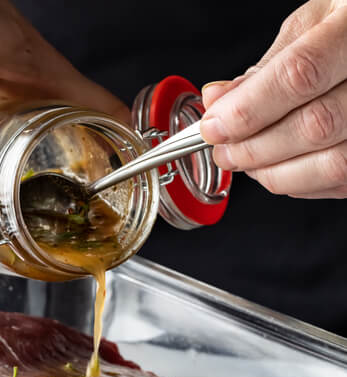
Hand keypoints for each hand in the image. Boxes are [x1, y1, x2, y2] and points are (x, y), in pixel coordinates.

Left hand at [200, 0, 346, 198]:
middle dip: (255, 147)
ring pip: (331, 164)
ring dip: (274, 172)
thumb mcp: (316, 21)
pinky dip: (300, 182)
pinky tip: (278, 167)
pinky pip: (341, 182)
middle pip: (315, 126)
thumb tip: (220, 100)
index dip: (250, 109)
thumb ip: (270, 64)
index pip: (300, 76)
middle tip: (222, 148)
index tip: (215, 125)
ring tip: (245, 161)